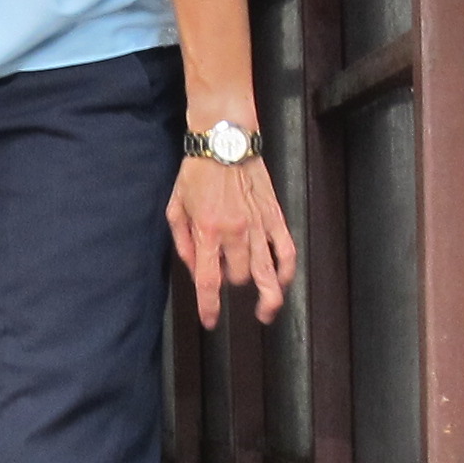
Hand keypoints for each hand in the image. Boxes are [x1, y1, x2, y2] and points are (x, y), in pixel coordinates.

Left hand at [168, 153, 294, 328]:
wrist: (225, 141)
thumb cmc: (196, 172)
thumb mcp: (176, 208)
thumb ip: (184, 244)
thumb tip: (196, 270)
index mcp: (208, 231)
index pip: (209, 281)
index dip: (210, 307)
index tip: (210, 321)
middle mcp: (235, 233)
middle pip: (239, 277)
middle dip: (231, 281)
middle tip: (226, 272)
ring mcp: (259, 226)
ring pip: (267, 273)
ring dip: (267, 296)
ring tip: (266, 311)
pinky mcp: (275, 216)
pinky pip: (287, 251)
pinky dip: (287, 270)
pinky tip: (282, 282)